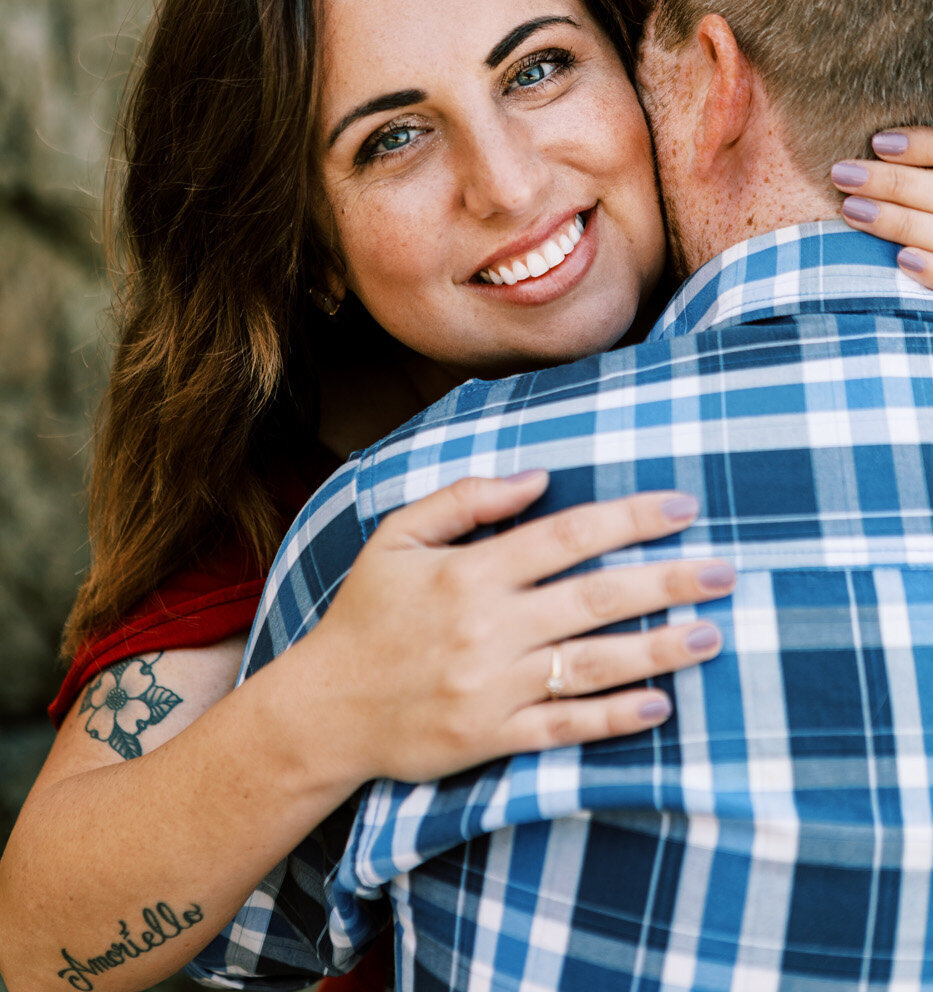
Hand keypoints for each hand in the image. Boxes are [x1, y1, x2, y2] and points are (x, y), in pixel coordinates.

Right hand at [309, 472, 733, 784]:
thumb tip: (538, 476)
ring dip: (656, 649)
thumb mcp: (398, 536)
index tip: (683, 507)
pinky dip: (614, 719)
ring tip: (710, 635)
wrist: (326, 709)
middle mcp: (489, 628)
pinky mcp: (492, 738)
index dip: (629, 519)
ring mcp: (494, 688)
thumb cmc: (367, 614)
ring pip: (591, 665)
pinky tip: (660, 706)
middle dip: (665, 582)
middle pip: (594, 598)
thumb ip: (465, 498)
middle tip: (725, 572)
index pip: (566, 536)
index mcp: (469, 573)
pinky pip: (565, 729)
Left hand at [832, 128, 932, 288]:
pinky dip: (930, 268)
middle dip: (889, 182)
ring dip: (894, 220)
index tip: (878, 143)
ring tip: (850, 209)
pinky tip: (902, 259)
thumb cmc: (924, 209)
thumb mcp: (923, 190)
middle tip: (841, 173)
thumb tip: (875, 146)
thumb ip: (915, 176)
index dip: (920, 146)